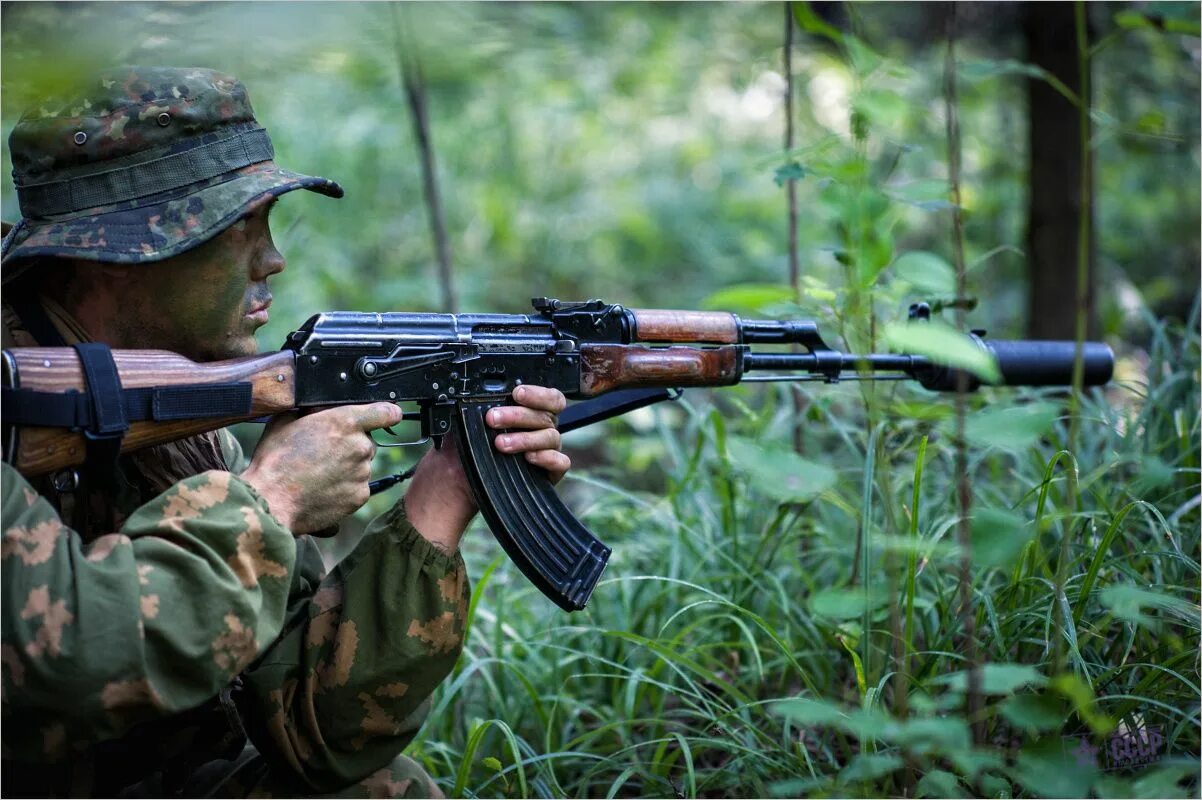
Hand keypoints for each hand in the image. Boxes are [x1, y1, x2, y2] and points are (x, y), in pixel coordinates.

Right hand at [241, 403, 400, 534]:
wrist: (270, 501)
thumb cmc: (274, 461)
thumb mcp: (286, 420)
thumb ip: (312, 411)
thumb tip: (320, 409)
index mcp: (345, 422)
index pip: (385, 412)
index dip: (387, 413)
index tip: (387, 416)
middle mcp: (359, 446)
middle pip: (366, 441)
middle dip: (351, 445)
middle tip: (324, 453)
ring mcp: (362, 473)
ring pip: (362, 465)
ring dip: (347, 467)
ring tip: (318, 473)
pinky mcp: (360, 496)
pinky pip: (358, 487)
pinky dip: (345, 488)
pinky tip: (322, 488)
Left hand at [404, 384, 570, 551]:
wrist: (461, 478)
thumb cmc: (470, 446)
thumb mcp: (473, 422)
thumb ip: (485, 406)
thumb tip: (481, 392)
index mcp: (532, 412)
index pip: (548, 397)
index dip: (537, 393)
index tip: (517, 393)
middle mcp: (543, 429)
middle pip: (547, 415)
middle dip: (519, 415)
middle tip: (493, 419)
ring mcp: (548, 450)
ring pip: (551, 437)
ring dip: (525, 438)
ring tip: (501, 444)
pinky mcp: (551, 473)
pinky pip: (561, 463)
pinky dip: (547, 458)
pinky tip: (529, 458)